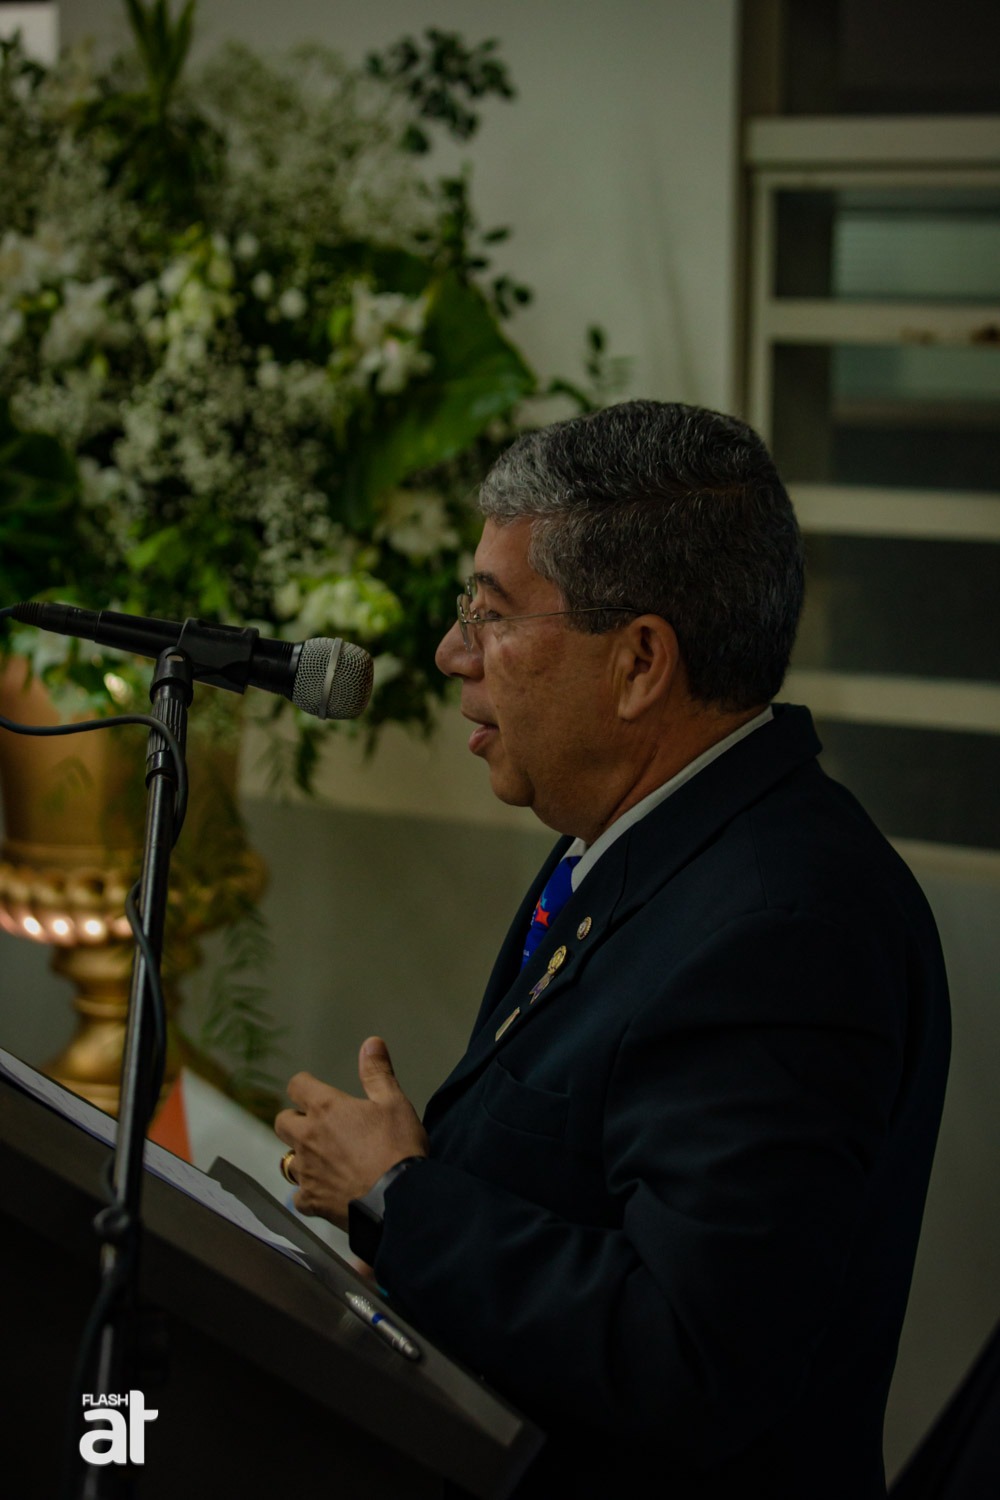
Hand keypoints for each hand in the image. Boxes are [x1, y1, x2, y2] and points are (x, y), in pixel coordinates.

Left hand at [274, 1036, 427, 1226]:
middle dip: (295, 1121)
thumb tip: (370, 1041)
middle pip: (282, 1122)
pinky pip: (299, 1196)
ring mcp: (306, 1172)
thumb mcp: (394, 1102)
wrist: (398, 1199)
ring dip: (301, 1158)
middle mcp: (307, 1138)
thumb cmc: (397, 1146)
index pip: (297, 1085)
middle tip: (317, 1126)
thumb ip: (377, 1072)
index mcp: (325, 1108)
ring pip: (288, 1161)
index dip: (304, 1086)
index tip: (314, 1091)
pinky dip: (309, 1193)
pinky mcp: (311, 1201)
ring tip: (321, 1161)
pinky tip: (324, 1193)